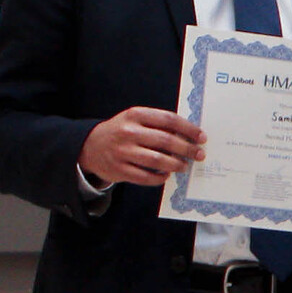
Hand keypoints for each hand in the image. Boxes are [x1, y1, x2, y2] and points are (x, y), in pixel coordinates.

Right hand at [77, 107, 204, 186]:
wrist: (90, 146)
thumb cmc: (121, 131)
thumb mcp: (135, 119)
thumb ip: (158, 123)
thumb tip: (189, 134)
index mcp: (135, 115)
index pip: (169, 120)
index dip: (188, 129)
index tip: (201, 137)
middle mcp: (129, 132)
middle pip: (166, 141)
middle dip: (187, 149)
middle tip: (199, 154)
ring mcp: (123, 152)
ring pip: (158, 160)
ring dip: (176, 164)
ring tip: (184, 166)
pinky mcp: (119, 170)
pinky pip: (145, 177)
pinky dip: (159, 178)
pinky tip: (166, 175)